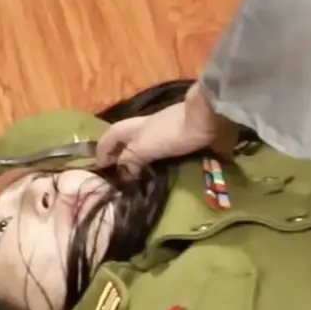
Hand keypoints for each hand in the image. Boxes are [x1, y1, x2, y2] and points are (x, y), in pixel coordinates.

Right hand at [94, 84, 238, 175]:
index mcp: (138, 128)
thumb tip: (124, 175)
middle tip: (126, 181)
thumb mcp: (143, 146)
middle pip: (135, 142)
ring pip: (158, 151)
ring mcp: (176, 136)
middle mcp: (155, 130)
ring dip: (153, 167)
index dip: (103, 149)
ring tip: (148, 188)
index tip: (100, 168)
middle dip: (128, 159)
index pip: (113, 135)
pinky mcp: (196, 143)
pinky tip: (176, 185)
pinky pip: (183, 158)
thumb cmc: (171, 131)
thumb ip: (129, 159)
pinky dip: (178, 170)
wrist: (210, 121)